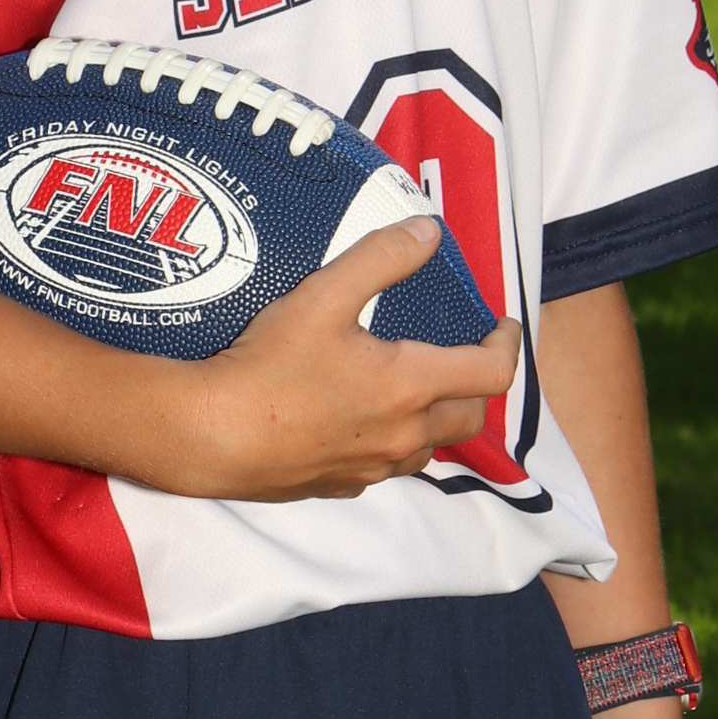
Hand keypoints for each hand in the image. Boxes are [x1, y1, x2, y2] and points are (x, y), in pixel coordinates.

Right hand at [184, 217, 519, 501]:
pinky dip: (392, 442)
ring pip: (429, 448)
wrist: (211, 437)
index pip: (492, 374)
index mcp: (411, 386)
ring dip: (437, 418)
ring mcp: (372, 468)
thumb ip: (381, 257)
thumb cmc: (269, 365)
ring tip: (416, 388)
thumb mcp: (324, 295)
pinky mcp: (339, 486)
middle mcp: (402, 435)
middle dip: (477, 383)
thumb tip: (428, 232)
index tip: (499, 325)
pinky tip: (361, 421)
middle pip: (470, 416)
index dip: (506, 345)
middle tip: (463, 354)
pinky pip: (384, 468)